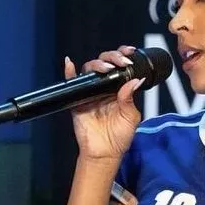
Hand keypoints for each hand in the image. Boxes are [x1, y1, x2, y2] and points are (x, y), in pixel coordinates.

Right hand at [64, 45, 144, 159]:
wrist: (105, 152)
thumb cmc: (120, 136)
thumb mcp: (131, 117)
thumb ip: (130, 98)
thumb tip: (135, 80)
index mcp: (119, 89)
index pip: (120, 67)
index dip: (123, 56)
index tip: (130, 52)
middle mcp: (104, 88)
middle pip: (104, 64)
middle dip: (112, 57)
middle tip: (121, 62)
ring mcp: (90, 92)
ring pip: (90, 70)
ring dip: (97, 64)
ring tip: (106, 69)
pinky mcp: (77, 100)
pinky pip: (71, 83)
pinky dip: (69, 72)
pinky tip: (69, 63)